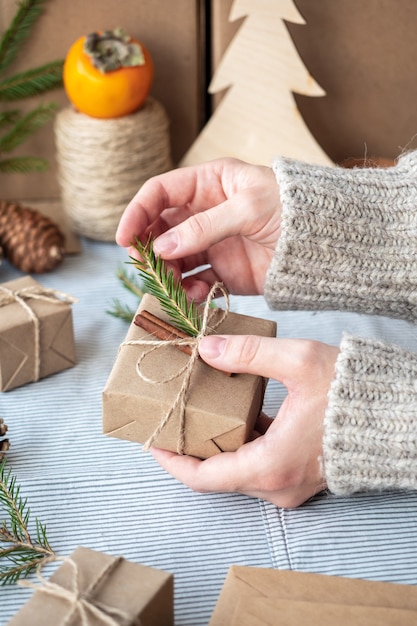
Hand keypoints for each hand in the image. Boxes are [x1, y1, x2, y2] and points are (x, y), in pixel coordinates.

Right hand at [116, 158, 280, 299]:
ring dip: (166, 274)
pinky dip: (188, 292)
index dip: (138, 212)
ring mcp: (212, 245)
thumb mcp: (247, 208)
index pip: (160, 193)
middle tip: (146, 266)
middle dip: (149, 248)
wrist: (324, 242)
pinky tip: (194, 296)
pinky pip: (194, 283)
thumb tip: (162, 248)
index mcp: (209, 184)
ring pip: (173, 260)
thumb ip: (203, 227)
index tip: (125, 238)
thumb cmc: (291, 209)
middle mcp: (204, 213)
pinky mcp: (222, 273)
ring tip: (172, 285)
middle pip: (160, 229)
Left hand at [150, 334, 339, 508]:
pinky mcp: (298, 474)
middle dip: (189, 447)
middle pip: (216, 474)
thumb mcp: (299, 362)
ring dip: (214, 443)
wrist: (399, 416)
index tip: (151, 439)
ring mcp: (289, 484)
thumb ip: (248, 354)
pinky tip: (234, 411)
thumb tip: (206, 348)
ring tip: (195, 411)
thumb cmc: (354, 393)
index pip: (203, 478)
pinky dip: (240, 442)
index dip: (171, 460)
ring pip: (236, 469)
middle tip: (170, 416)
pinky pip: (257, 464)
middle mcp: (277, 485)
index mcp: (271, 466)